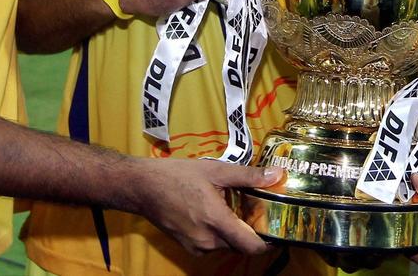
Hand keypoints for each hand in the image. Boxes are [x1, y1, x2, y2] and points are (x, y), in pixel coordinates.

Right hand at [131, 158, 281, 255]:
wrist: (142, 187)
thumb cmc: (176, 176)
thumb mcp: (215, 170)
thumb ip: (247, 176)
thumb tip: (275, 175)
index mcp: (217, 222)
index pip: (252, 247)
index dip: (268, 241)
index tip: (276, 228)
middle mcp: (207, 241)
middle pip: (241, 245)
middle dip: (251, 231)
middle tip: (256, 210)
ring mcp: (196, 246)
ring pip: (226, 245)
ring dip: (234, 232)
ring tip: (234, 208)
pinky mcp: (187, 246)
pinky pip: (212, 245)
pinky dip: (218, 233)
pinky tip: (215, 213)